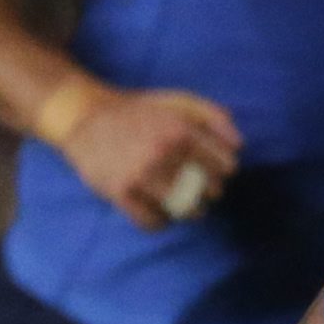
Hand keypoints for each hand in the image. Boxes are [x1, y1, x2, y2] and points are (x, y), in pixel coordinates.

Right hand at [56, 84, 241, 229]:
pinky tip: (158, 209)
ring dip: (189, 211)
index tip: (211, 169)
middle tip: (195, 185)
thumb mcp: (178, 101)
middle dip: (208, 191)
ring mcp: (140, 174)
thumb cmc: (139, 111)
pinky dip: (161, 221)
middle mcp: (162, 152)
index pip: (227, 167)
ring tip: (182, 202)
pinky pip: (154, 222)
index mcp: (181, 129)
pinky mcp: (120, 192)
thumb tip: (240, 146)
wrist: (84, 116)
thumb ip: (214, 117)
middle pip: (210, 191)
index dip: (223, 170)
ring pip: (186, 210)